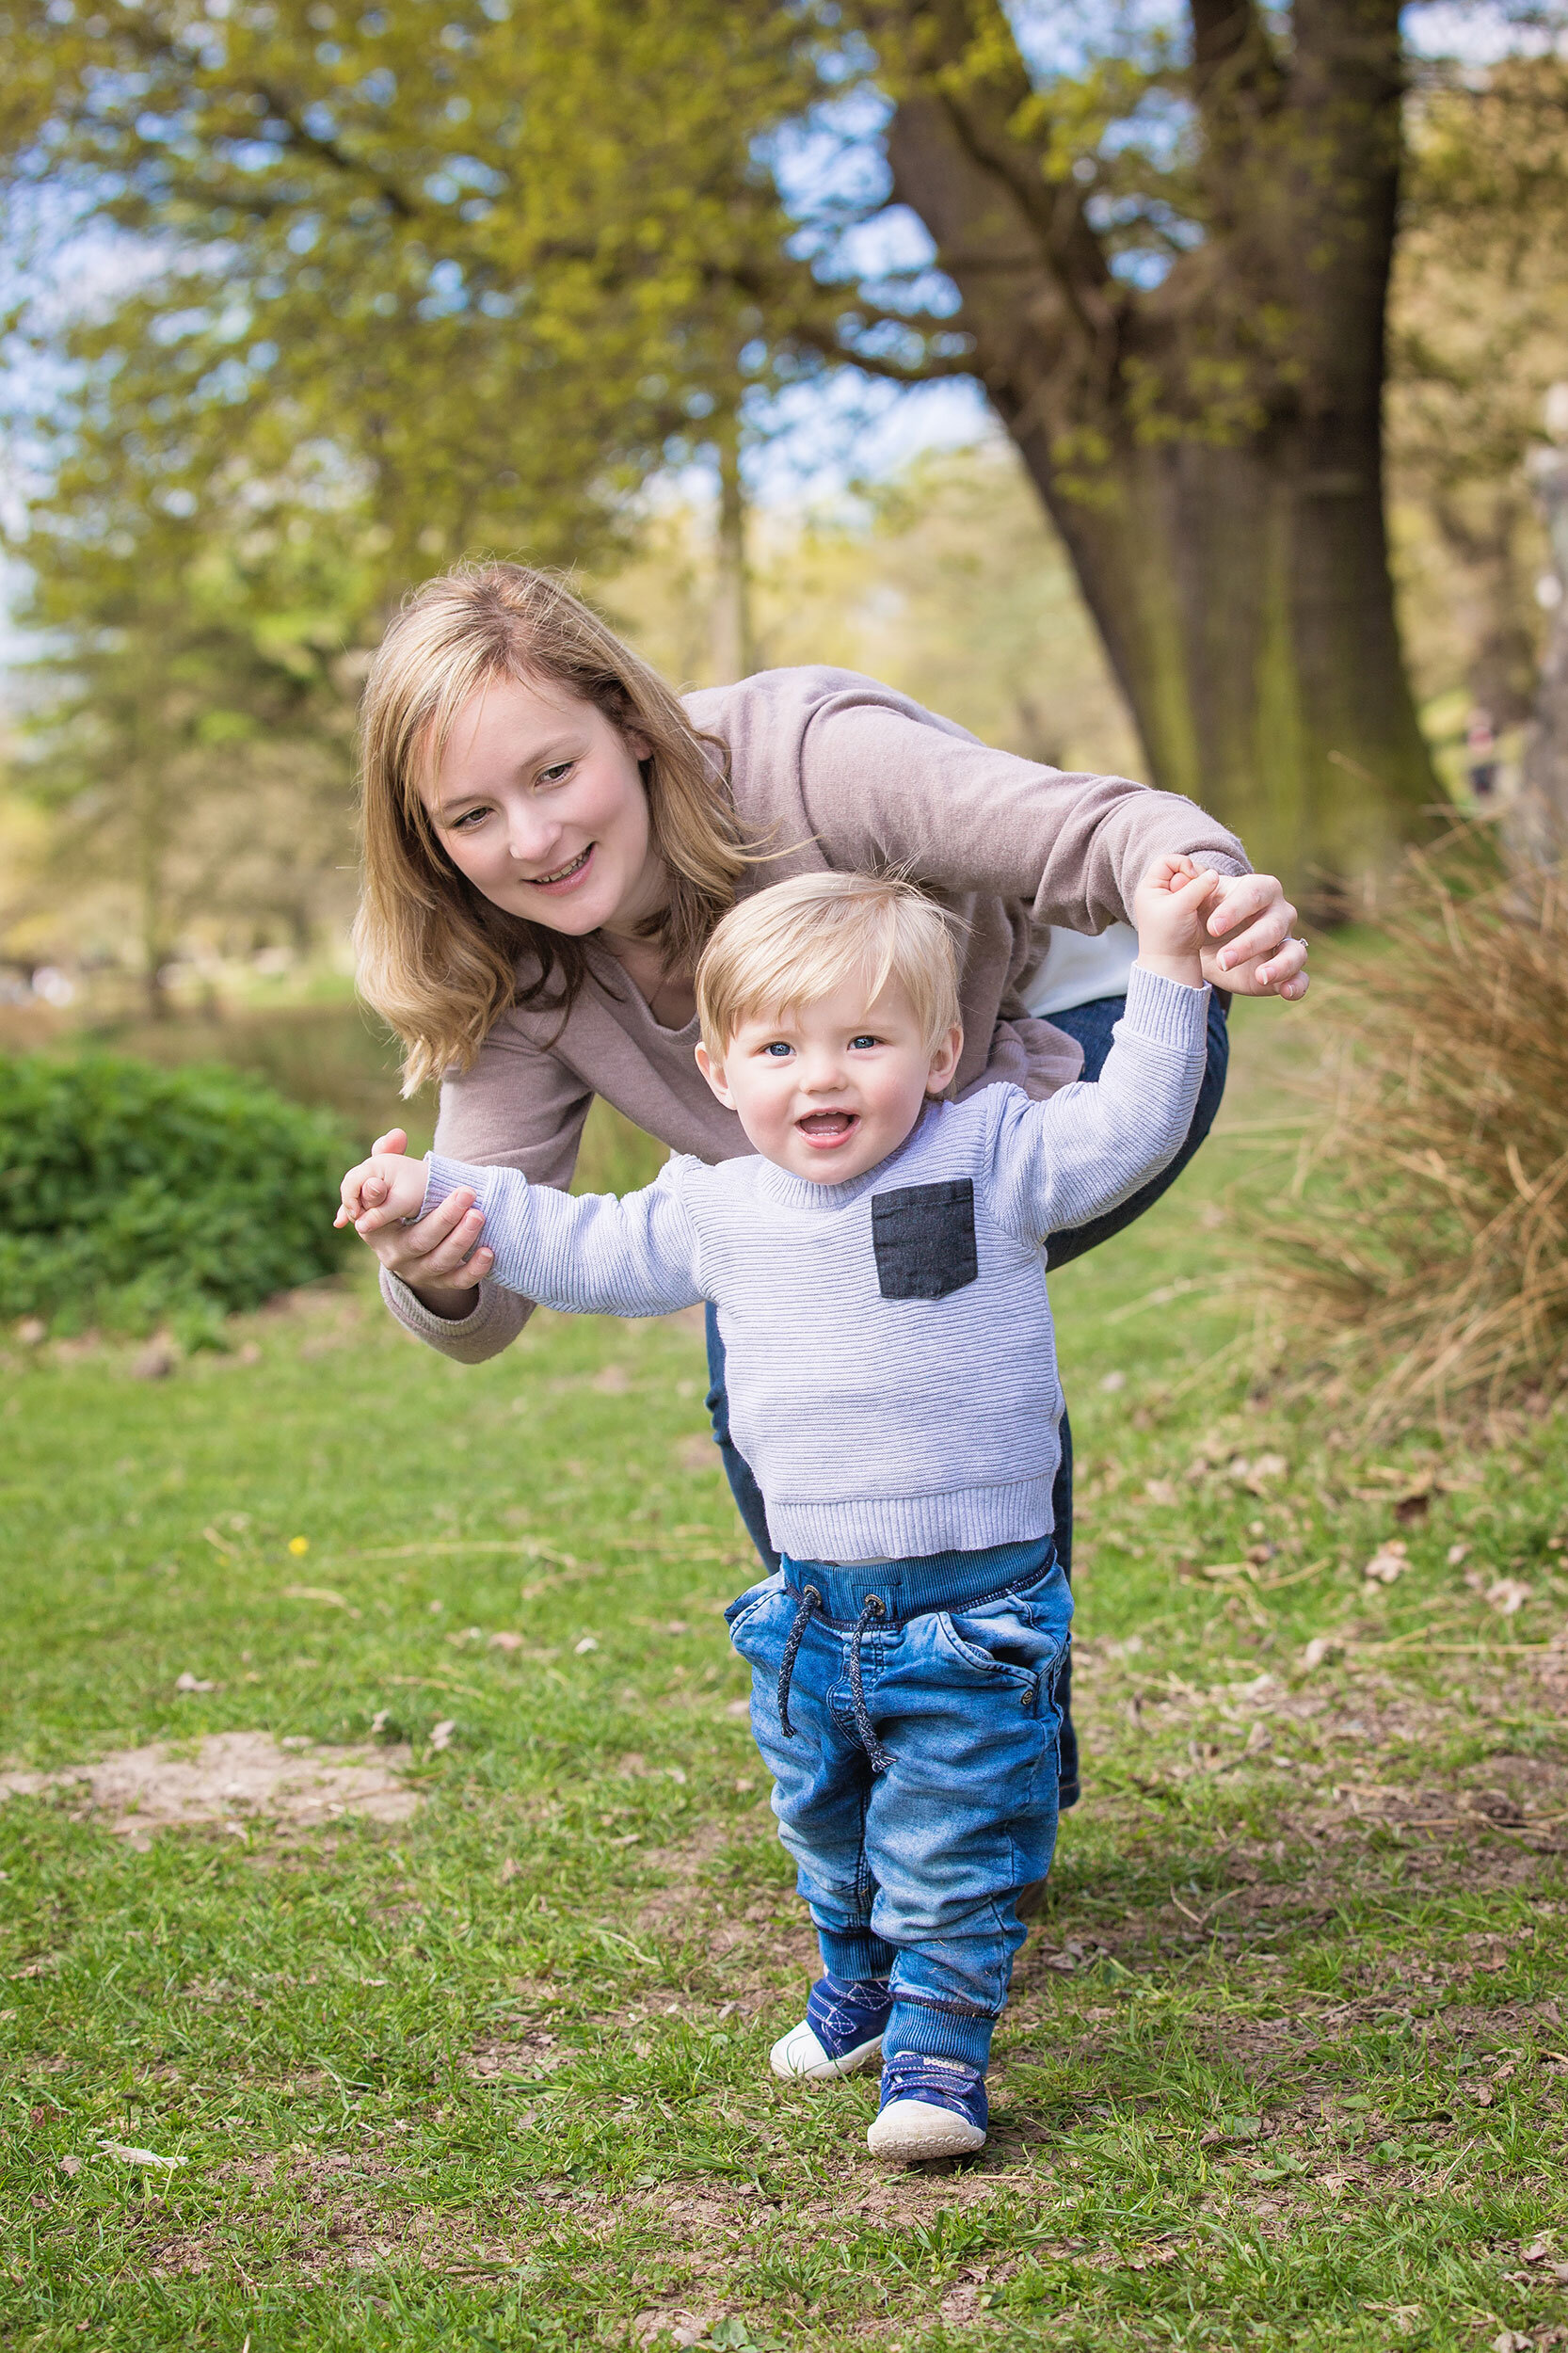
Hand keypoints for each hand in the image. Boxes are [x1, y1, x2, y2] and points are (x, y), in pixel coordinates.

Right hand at [335, 1127, 493, 1315]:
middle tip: (466, 1193)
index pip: (376, 1220)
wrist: (411, 1247)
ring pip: (440, 1261)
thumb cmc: (399, 1204)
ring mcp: (418, 1272)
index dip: (379, 1205)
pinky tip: (488, 1251)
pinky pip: (458, 1282)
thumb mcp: (387, 1183)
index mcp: (375, 1231)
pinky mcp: (440, 1283)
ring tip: (479, 1215)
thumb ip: (386, 1156)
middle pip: (418, 1241)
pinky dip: (474, 1269)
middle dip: (444, 1218)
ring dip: (461, 1239)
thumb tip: (396, 1135)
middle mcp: (394, 1255)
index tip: (390, 1186)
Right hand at [336, 1139, 430, 1231]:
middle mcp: (373, 1167)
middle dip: (351, 1205)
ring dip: (353, 1208)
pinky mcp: (379, 1187)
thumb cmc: (425, 1191)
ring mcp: (375, 1176)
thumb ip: (382, 1211)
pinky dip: (358, 1210)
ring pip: (356, 1194)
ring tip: (350, 1224)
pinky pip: (362, 1198)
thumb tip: (359, 1227)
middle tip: (357, 1222)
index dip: (350, 1201)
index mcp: (377, 1164)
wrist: (445, 1185)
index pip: (351, 1183)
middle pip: (351, 1188)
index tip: (358, 1217)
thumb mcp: (403, 1202)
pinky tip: (342, 1224)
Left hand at [1131, 854, 1223, 983]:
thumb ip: (1197, 887)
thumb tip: (1214, 874)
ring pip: (1195, 882)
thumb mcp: (1180, 907)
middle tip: (1201, 891)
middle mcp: (1162, 891)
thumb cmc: (1168, 937)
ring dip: (1203, 888)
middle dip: (1196, 877)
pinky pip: (1201, 894)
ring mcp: (1176, 900)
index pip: (1167, 861)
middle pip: (1183, 869)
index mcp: (1150, 888)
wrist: (1174, 964)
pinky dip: (1207, 897)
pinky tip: (1208, 907)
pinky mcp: (1189, 909)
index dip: (1182, 864)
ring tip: (1203, 902)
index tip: (1192, 877)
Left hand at [1197, 872, 1308, 999]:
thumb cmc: (1204, 916)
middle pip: (1273, 926)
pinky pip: (1301, 977)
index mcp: (1259, 888)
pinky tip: (1285, 992)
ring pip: (1294, 951)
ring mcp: (1287, 941)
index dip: (1234, 910)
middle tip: (1224, 960)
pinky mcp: (1287, 969)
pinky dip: (1297, 985)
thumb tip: (1181, 877)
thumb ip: (1190, 888)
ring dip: (1279, 965)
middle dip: (1248, 944)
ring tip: (1261, 976)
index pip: (1253, 894)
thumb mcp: (1194, 901)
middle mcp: (1280, 913)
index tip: (1211, 928)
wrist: (1206, 946)